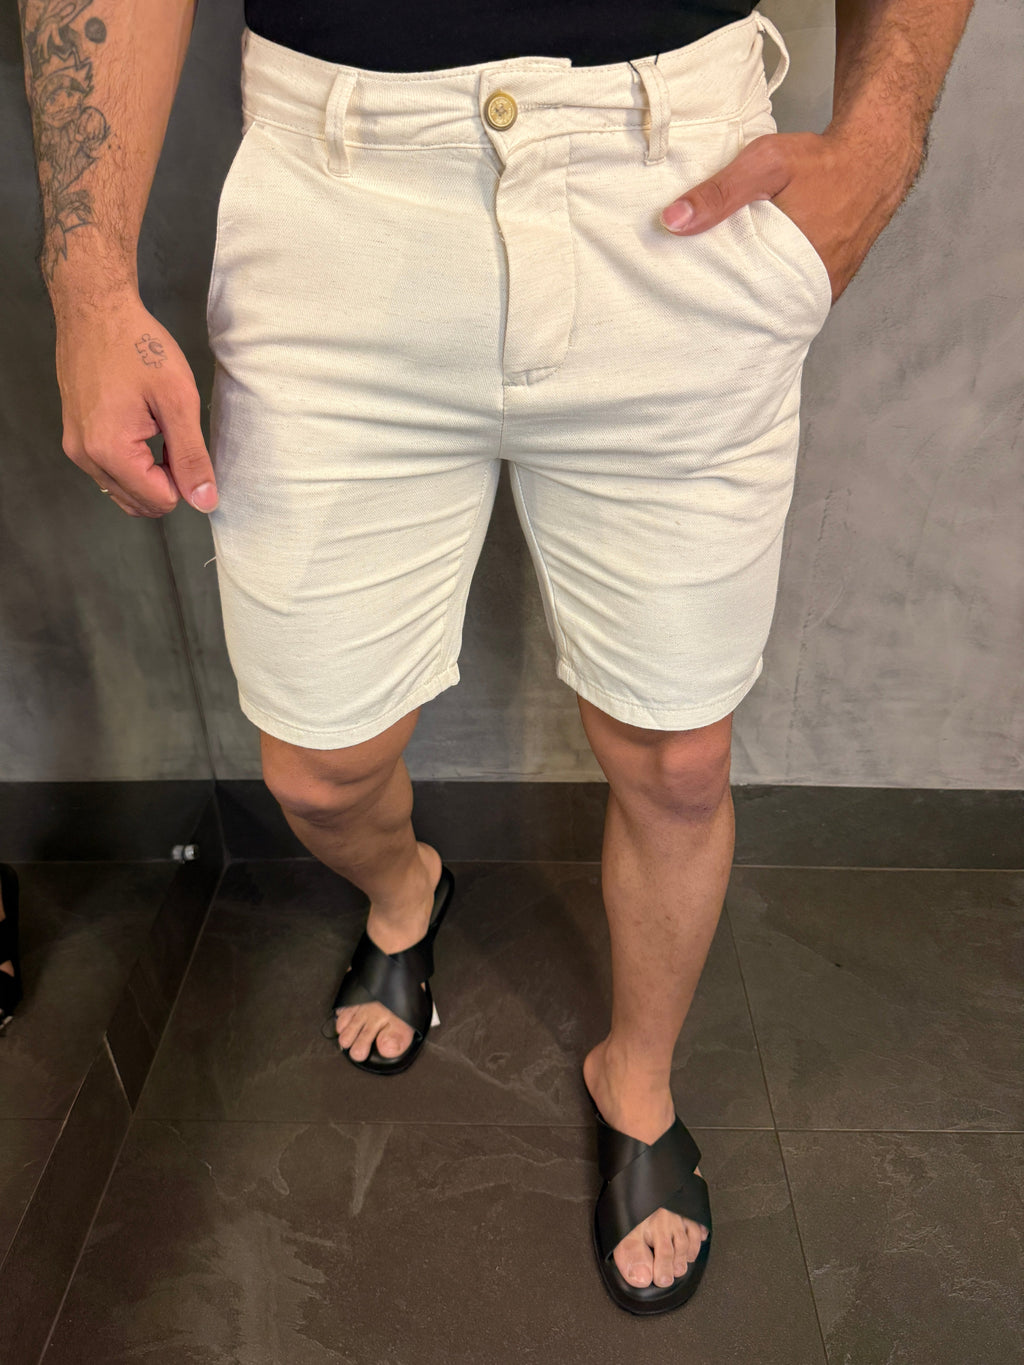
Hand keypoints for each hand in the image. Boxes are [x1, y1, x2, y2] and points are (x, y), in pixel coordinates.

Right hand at [54, 292, 217, 517]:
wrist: (95, 310)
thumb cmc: (138, 346)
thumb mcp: (177, 400)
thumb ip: (192, 456)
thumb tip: (205, 501)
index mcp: (110, 450)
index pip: (159, 500)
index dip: (184, 480)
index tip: (183, 440)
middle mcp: (85, 457)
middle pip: (140, 502)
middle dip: (166, 480)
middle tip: (172, 434)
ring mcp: (76, 448)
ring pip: (123, 491)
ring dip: (149, 473)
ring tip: (156, 428)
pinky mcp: (74, 437)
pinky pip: (109, 472)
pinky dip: (132, 464)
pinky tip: (141, 428)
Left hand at [659, 128, 907, 305]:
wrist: (874, 158)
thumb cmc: (822, 161)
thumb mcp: (765, 164)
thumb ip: (720, 193)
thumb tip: (673, 221)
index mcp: (793, 269)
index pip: (741, 303)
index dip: (713, 302)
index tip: (688, 298)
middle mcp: (813, 289)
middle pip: (759, 309)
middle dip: (731, 303)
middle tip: (699, 298)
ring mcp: (824, 291)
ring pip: (778, 305)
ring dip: (754, 298)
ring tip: (723, 292)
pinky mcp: (831, 285)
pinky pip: (795, 297)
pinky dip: (775, 290)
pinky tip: (755, 280)